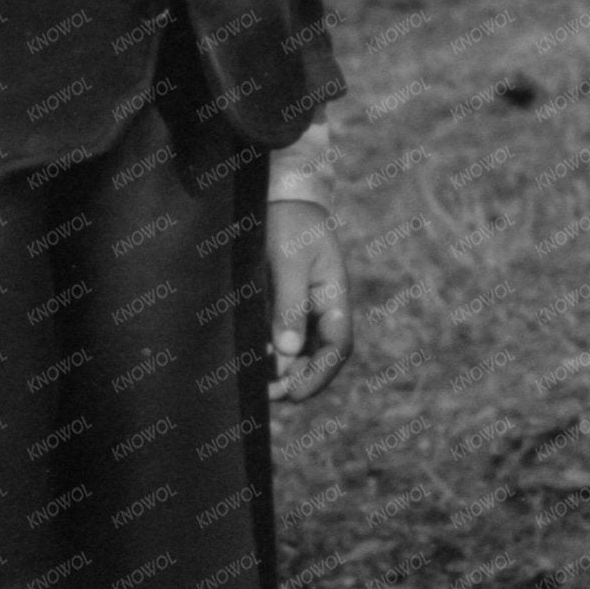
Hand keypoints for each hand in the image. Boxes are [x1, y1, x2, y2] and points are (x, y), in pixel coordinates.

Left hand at [267, 199, 352, 402]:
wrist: (279, 192)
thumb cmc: (289, 221)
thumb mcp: (289, 261)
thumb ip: (290, 306)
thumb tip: (287, 353)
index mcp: (334, 297)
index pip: (337, 347)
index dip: (319, 375)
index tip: (295, 393)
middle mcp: (322, 307)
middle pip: (317, 356)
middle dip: (297, 379)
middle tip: (268, 395)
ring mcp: (302, 306)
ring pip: (297, 350)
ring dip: (282, 371)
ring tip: (257, 385)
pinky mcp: (281, 302)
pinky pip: (279, 335)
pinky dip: (269, 352)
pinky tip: (252, 361)